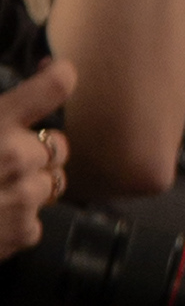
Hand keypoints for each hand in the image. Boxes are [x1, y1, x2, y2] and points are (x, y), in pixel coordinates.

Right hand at [1, 50, 74, 262]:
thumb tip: (11, 98)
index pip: (55, 85)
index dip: (57, 75)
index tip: (50, 73)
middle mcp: (19, 156)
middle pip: (59, 144)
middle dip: (36, 151)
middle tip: (4, 159)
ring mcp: (25, 197)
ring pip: (51, 183)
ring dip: (30, 186)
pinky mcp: (24, 231)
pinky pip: (35, 219)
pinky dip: (18, 221)